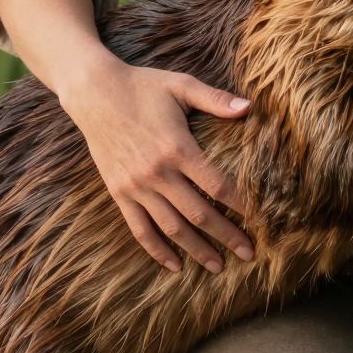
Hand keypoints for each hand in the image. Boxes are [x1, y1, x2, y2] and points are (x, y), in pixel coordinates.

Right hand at [60, 59, 255, 273]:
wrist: (93, 93)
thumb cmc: (143, 86)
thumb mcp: (181, 86)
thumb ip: (216, 99)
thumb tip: (249, 107)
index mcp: (178, 147)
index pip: (217, 184)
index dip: (240, 204)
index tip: (259, 219)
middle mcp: (157, 172)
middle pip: (199, 213)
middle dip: (227, 235)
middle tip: (249, 253)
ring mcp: (136, 186)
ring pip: (171, 227)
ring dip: (197, 250)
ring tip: (218, 266)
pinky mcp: (119, 193)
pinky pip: (139, 229)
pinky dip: (157, 250)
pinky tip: (174, 266)